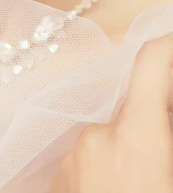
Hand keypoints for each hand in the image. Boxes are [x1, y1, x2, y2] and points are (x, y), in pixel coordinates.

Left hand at [50, 35, 172, 192]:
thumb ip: (167, 130)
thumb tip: (161, 106)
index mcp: (135, 135)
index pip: (150, 62)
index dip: (166, 45)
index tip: (171, 41)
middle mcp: (96, 137)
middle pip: (128, 108)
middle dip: (148, 122)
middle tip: (159, 154)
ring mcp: (71, 159)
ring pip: (107, 137)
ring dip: (124, 151)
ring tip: (137, 182)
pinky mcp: (56, 179)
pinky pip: (86, 160)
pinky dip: (103, 169)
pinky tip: (115, 189)